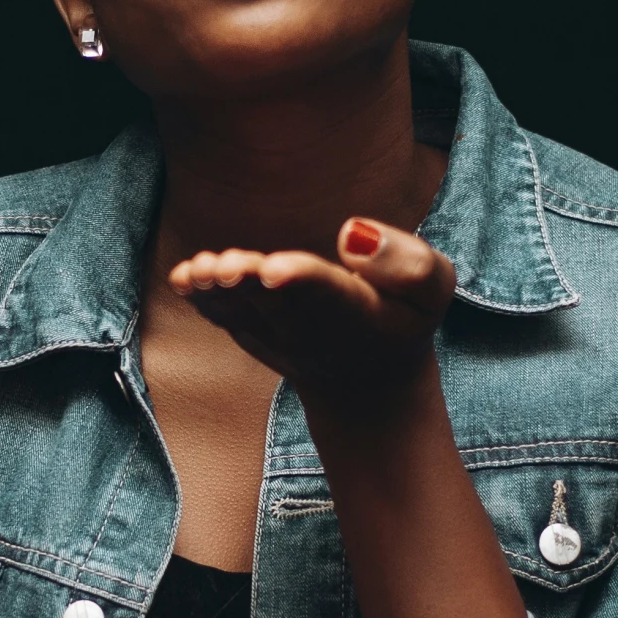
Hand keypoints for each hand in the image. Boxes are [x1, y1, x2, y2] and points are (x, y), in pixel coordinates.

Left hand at [167, 217, 455, 408]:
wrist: (368, 383)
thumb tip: (353, 235)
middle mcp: (313, 330)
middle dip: (250, 282)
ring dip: (219, 293)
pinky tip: (185, 278)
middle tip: (225, 267)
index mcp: (360, 312)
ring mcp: (279, 338)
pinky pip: (227, 319)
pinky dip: (204, 300)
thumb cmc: (402, 317)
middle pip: (277, 301)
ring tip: (198, 272)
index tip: (276, 268)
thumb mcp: (432, 288)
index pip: (331, 294)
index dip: (303, 278)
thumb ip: (409, 263)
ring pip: (246, 313)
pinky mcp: (255, 336)